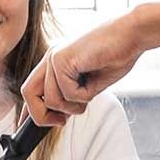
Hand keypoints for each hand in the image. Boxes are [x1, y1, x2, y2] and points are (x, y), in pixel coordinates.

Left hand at [22, 12, 148, 124]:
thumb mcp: (90, 83)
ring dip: (73, 106)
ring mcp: (54, 57)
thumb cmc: (118, 55)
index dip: (31, 110)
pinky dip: (84, 96)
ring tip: (89, 95)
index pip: (32, 88)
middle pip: (28, 93)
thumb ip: (73, 96)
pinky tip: (94, 81)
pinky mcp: (62, 59)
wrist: (132, 34)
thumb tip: (60, 116)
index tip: (35, 125)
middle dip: (42, 115)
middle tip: (61, 122)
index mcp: (56, 61)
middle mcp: (51, 57)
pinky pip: (67, 93)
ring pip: (51, 100)